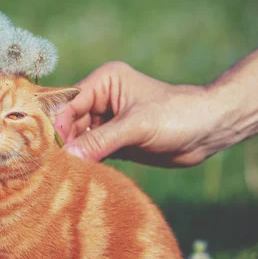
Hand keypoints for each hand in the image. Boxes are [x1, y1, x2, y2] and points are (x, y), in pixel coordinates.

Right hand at [55, 62, 229, 166]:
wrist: (209, 131)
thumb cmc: (177, 117)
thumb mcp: (137, 127)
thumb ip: (101, 141)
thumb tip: (68, 157)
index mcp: (103, 82)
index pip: (67, 104)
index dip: (57, 126)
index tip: (48, 151)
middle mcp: (100, 100)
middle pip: (68, 123)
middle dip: (63, 144)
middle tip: (53, 168)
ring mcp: (106, 122)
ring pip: (77, 140)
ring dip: (73, 156)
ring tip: (63, 174)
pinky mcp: (113, 141)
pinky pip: (90, 152)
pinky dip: (85, 163)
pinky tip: (78, 176)